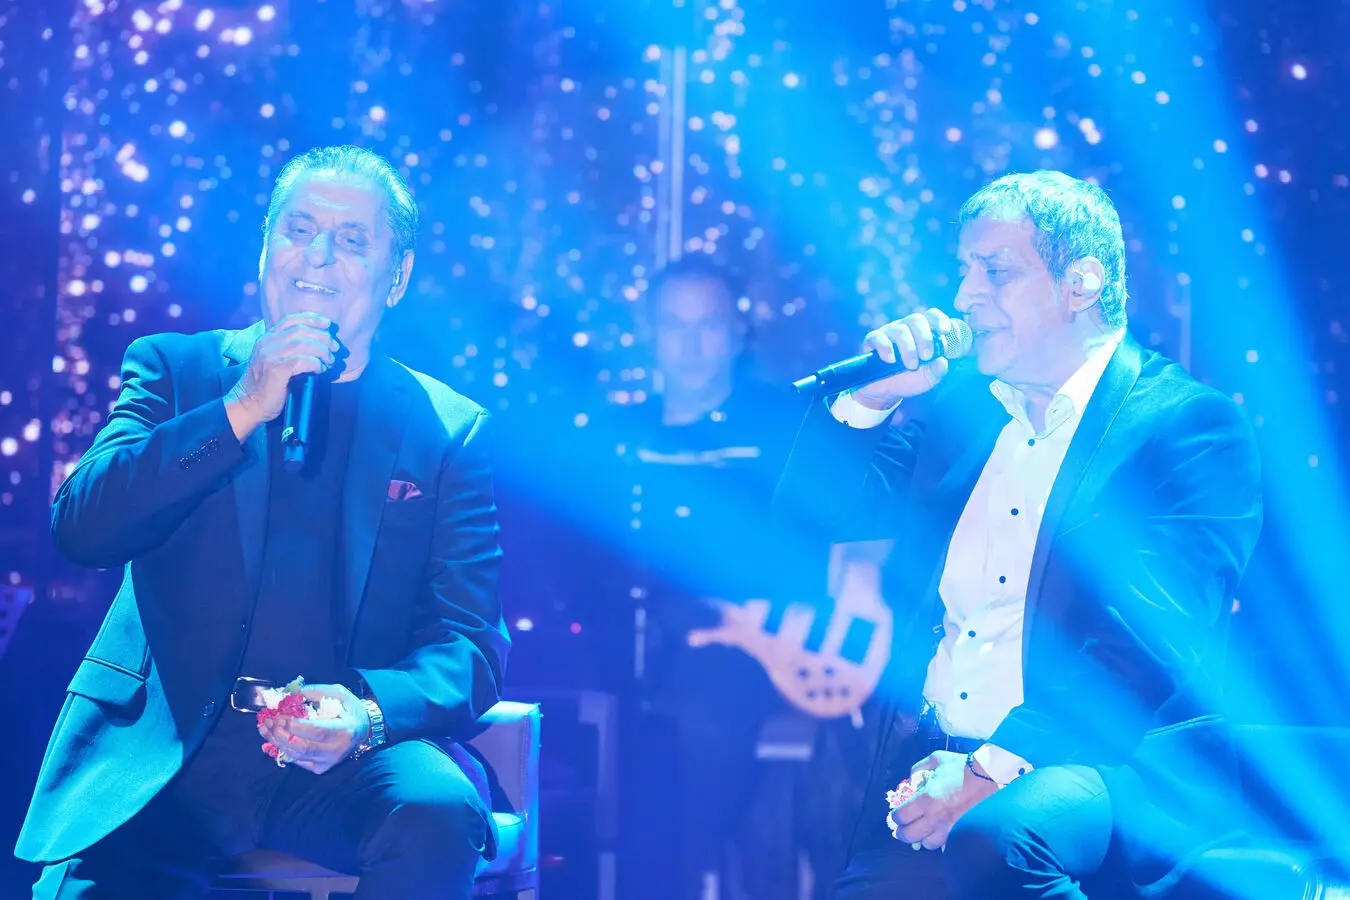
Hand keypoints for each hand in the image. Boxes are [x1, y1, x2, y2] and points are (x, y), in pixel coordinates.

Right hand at [224, 313, 339, 440]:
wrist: (250, 404)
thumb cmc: (267, 385)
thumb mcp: (275, 360)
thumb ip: (289, 349)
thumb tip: (320, 343)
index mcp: (267, 338)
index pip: (291, 319)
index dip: (311, 318)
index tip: (327, 324)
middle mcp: (267, 343)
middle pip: (301, 330)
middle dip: (323, 337)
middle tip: (335, 348)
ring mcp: (270, 356)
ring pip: (304, 344)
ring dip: (322, 351)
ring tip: (329, 361)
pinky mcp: (276, 370)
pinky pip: (302, 360)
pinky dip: (316, 363)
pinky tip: (320, 370)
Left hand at [257, 683, 370, 774]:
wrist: (364, 730)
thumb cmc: (350, 710)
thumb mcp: (339, 693)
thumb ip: (315, 692)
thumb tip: (290, 693)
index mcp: (344, 730)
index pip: (316, 731)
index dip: (295, 725)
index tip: (280, 715)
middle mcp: (336, 750)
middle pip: (302, 747)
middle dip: (281, 735)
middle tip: (269, 722)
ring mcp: (328, 762)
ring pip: (296, 756)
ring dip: (277, 742)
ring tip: (265, 729)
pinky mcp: (321, 768)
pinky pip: (297, 761)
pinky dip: (282, 750)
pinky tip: (272, 739)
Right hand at [853, 308, 955, 409]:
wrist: (886, 392)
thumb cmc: (910, 380)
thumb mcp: (928, 378)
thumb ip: (937, 371)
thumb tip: (942, 362)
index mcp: (923, 331)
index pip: (931, 316)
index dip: (939, 319)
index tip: (944, 332)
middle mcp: (906, 328)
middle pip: (916, 319)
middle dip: (924, 338)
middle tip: (927, 356)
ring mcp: (889, 332)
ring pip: (900, 330)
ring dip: (908, 348)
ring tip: (911, 366)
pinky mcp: (872, 340)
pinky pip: (878, 337)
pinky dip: (886, 348)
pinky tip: (891, 360)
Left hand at [889, 750, 997, 849]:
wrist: (988, 776)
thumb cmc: (961, 767)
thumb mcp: (936, 759)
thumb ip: (919, 767)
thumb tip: (911, 778)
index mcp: (926, 798)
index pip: (901, 816)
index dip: (895, 817)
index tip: (895, 815)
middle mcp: (935, 817)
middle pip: (910, 835)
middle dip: (902, 833)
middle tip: (901, 829)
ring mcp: (949, 827)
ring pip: (927, 844)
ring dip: (921, 838)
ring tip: (920, 832)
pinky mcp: (961, 832)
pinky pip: (945, 845)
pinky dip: (939, 841)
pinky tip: (937, 834)